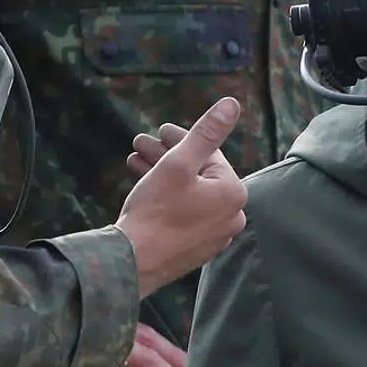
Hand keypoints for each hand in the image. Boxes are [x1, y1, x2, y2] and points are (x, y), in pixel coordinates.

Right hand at [114, 97, 246, 298]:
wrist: (132, 263)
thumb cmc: (155, 210)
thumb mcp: (178, 163)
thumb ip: (206, 132)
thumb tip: (232, 104)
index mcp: (234, 194)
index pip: (209, 154)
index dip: (180, 139)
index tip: (158, 131)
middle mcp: (231, 217)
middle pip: (197, 174)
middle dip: (167, 156)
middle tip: (139, 143)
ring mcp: (214, 236)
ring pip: (187, 193)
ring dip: (161, 173)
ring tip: (134, 161)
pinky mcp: (195, 248)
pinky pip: (183, 213)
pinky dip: (166, 197)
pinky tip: (142, 185)